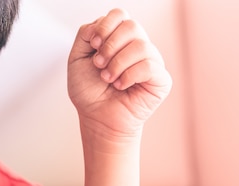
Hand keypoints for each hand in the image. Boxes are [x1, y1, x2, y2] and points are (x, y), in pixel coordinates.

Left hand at [68, 9, 171, 142]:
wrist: (96, 118)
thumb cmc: (89, 92)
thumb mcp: (77, 59)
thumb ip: (85, 35)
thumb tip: (101, 24)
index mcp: (119, 39)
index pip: (120, 15)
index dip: (105, 26)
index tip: (93, 45)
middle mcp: (137, 46)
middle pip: (131, 26)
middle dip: (110, 46)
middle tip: (99, 65)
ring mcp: (151, 61)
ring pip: (140, 46)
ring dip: (117, 64)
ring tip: (108, 79)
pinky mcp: (161, 79)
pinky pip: (149, 66)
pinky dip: (129, 76)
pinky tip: (120, 86)